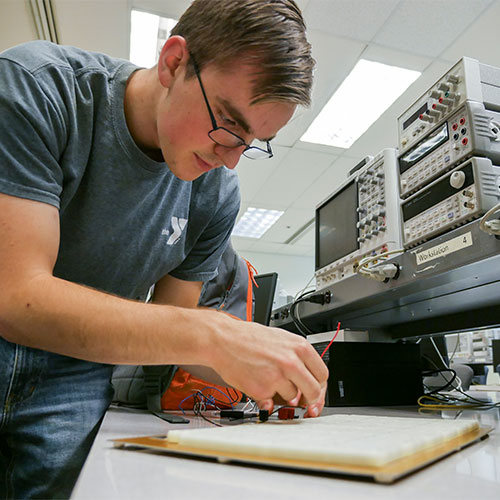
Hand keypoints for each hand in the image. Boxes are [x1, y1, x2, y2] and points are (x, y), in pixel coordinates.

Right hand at [207, 311, 328, 411]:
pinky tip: (256, 382)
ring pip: (292, 398)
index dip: (319, 387)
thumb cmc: (248, 338)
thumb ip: (297, 358)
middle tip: (302, 402)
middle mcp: (292, 362)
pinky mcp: (263, 389)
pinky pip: (271, 401)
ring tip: (267, 378)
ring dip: (282, 394)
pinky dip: (265, 397)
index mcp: (300, 347)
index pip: (322, 374)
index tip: (315, 394)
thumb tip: (306, 380)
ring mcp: (278, 376)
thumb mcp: (280, 339)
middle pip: (313, 391)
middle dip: (309, 400)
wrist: (223, 339)